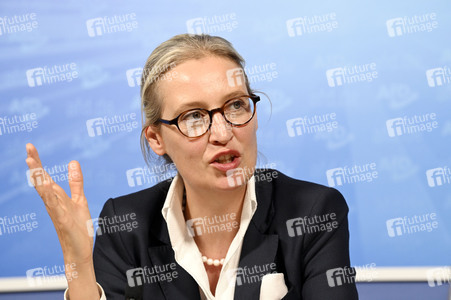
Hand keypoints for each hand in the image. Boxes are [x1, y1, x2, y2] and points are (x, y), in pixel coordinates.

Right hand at [25, 143, 93, 264]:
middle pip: (41, 180)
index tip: (30, 146)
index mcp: (55, 196)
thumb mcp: (79, 199)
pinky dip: (50, 196)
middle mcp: (52, 202)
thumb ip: (75, 182)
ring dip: (39, 177)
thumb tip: (73, 162)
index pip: (44, 176)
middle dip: (35, 165)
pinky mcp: (62, 220)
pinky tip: (47, 185)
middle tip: (28, 148)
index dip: (37, 161)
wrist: (78, 251)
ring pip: (44, 192)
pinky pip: (55, 206)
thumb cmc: (76, 226)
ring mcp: (55, 211)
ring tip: (32, 162)